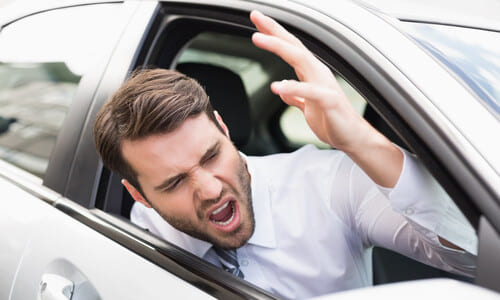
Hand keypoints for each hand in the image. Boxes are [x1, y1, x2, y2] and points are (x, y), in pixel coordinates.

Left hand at [250, 10, 369, 151]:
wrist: (353, 138)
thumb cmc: (333, 121)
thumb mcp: (308, 107)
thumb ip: (297, 97)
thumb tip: (285, 89)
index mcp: (312, 73)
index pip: (291, 48)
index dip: (274, 33)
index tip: (257, 20)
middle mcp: (318, 73)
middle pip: (294, 46)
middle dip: (274, 30)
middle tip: (256, 16)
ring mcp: (324, 85)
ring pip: (300, 59)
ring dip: (278, 47)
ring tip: (259, 39)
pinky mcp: (329, 101)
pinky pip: (309, 92)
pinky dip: (293, 88)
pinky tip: (277, 87)